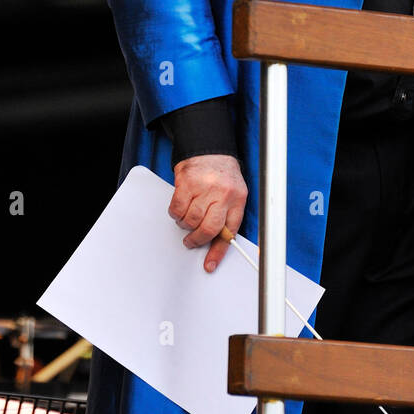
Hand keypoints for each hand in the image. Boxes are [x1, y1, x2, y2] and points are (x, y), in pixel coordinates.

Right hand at [168, 154, 248, 272]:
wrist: (210, 149)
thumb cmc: (222, 175)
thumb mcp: (234, 194)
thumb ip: (227, 217)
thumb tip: (219, 245)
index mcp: (238, 199)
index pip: (230, 231)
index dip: (218, 252)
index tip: (210, 264)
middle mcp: (223, 193)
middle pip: (209, 228)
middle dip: (197, 240)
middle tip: (192, 241)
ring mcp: (205, 187)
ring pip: (191, 220)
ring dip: (185, 225)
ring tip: (187, 219)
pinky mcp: (187, 182)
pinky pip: (177, 208)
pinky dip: (176, 214)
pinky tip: (180, 208)